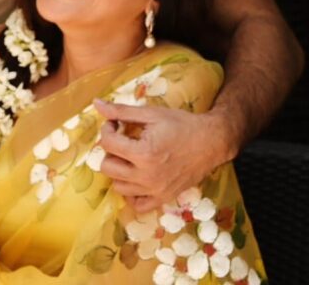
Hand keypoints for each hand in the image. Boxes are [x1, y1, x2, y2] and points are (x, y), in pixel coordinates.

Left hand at [93, 99, 232, 213]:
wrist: (211, 142)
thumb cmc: (182, 125)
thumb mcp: (151, 113)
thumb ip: (122, 111)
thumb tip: (96, 104)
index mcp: (144, 153)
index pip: (107, 144)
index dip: (107, 129)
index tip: (115, 124)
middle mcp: (147, 176)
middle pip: (107, 167)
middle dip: (111, 151)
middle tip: (122, 140)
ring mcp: (155, 190)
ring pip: (118, 187)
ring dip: (119, 171)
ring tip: (130, 157)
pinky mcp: (163, 198)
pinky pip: (136, 205)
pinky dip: (132, 193)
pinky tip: (136, 177)